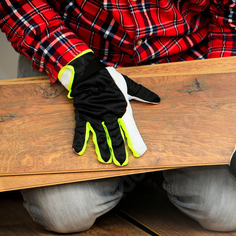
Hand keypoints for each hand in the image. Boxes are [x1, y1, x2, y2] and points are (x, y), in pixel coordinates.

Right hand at [59, 50, 159, 165]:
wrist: (88, 73)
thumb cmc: (109, 79)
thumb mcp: (129, 85)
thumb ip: (143, 94)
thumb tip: (157, 99)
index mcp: (122, 109)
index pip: (130, 129)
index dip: (135, 142)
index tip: (139, 153)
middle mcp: (109, 115)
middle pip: (114, 137)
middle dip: (118, 151)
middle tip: (121, 163)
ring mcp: (95, 117)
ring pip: (99, 136)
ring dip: (102, 150)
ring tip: (105, 161)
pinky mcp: (83, 115)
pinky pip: (80, 130)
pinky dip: (79, 140)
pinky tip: (79, 151)